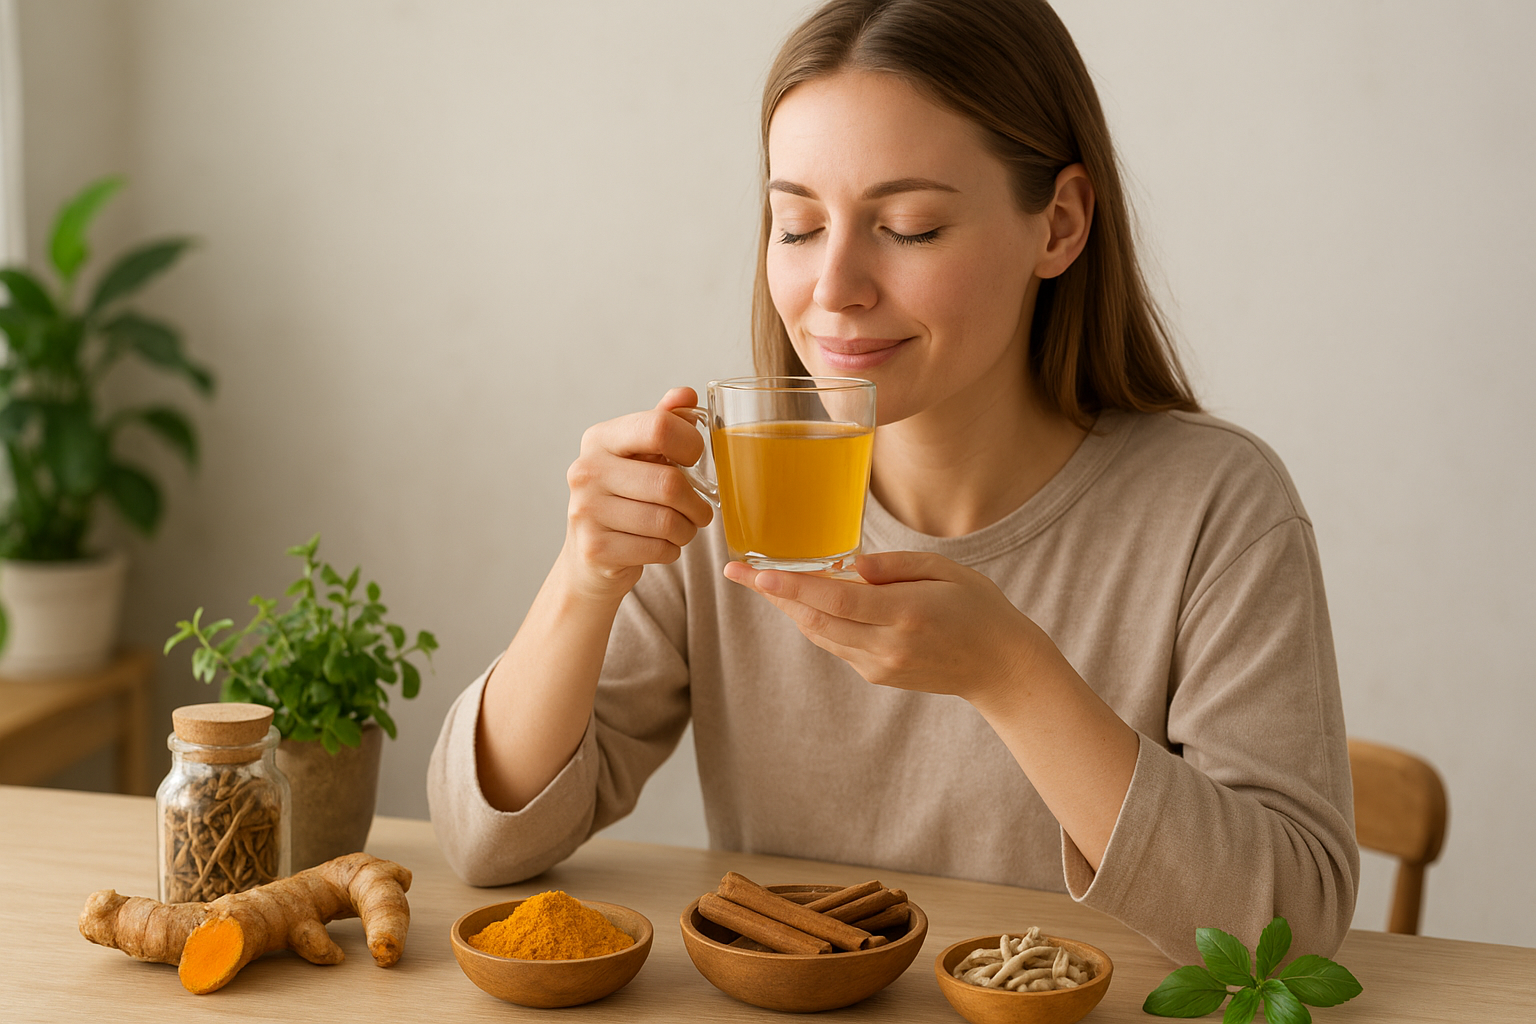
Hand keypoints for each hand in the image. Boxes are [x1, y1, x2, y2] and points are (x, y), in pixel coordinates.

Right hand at [559, 387, 713, 602]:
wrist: (589, 555)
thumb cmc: (624, 497)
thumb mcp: (640, 455)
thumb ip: (664, 421)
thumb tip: (686, 394)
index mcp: (600, 439)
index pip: (658, 427)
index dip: (690, 444)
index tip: (693, 459)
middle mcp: (586, 470)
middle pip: (669, 483)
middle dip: (696, 504)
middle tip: (699, 511)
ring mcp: (586, 511)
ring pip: (667, 521)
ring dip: (687, 530)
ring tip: (681, 529)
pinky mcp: (595, 548)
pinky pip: (658, 549)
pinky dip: (671, 551)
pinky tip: (660, 546)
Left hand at [723, 550, 1059, 704]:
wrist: (1001, 667)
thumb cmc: (978, 607)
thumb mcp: (946, 570)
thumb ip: (896, 566)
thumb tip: (850, 564)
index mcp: (907, 614)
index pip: (837, 601)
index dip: (794, 588)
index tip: (758, 575)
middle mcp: (888, 646)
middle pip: (816, 621)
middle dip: (774, 597)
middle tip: (738, 573)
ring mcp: (880, 666)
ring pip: (820, 636)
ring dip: (789, 609)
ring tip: (760, 581)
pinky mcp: (877, 675)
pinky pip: (836, 644)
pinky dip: (816, 621)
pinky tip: (804, 600)